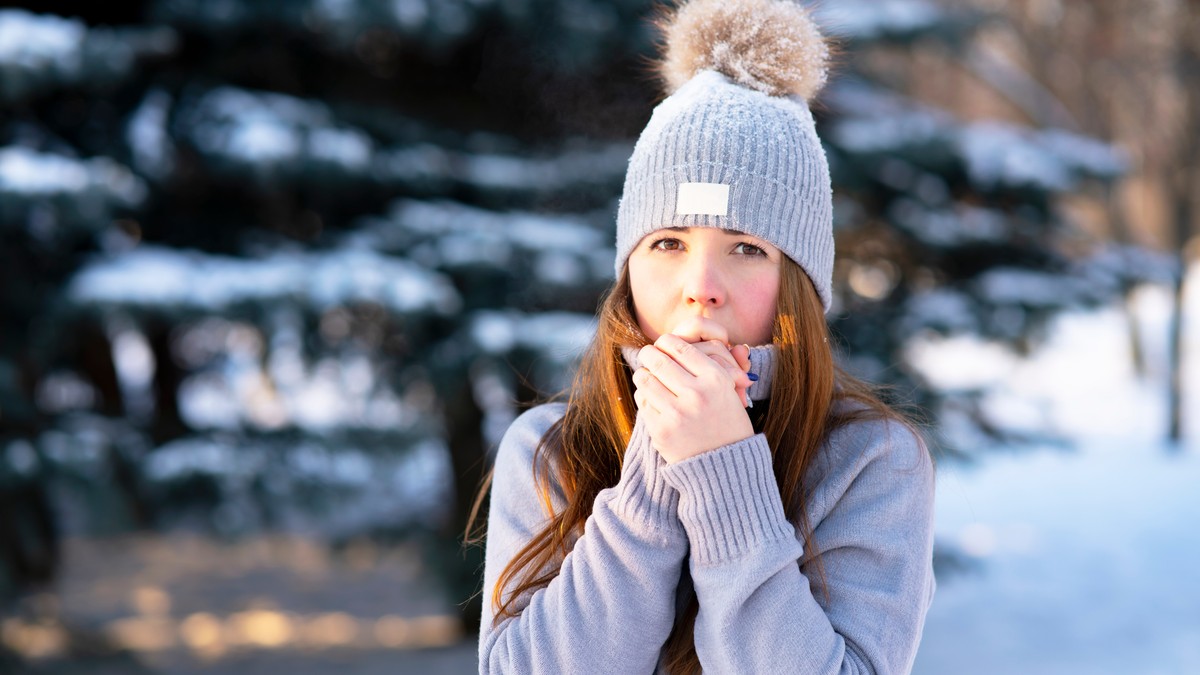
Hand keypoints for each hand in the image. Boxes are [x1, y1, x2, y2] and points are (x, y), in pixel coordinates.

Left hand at [632, 333, 755, 462]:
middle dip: (648, 355)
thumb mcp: (729, 390)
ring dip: (643, 375)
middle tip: (647, 356)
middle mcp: (697, 394)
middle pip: (657, 359)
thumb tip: (675, 342)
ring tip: (648, 377)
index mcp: (716, 379)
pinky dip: (644, 397)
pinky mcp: (661, 430)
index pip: (679, 347)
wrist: (725, 466)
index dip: (665, 342)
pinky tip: (652, 399)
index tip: (662, 345)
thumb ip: (706, 365)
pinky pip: (642, 401)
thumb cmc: (727, 422)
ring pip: (644, 378)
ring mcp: (677, 413)